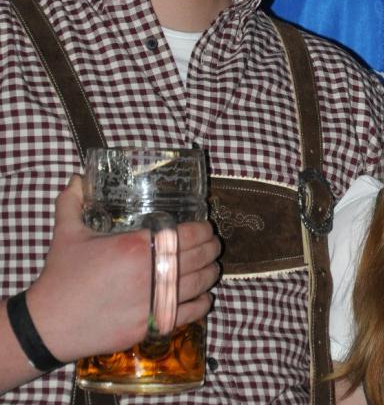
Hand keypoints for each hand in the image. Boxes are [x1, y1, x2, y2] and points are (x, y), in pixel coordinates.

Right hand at [26, 175, 219, 362]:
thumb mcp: (67, 232)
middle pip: (199, 257)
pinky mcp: (152, 326)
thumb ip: (73, 201)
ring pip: (200, 284)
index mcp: (137, 245)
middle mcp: (151, 272)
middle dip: (211, 248)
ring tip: (211, 266)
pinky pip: (191, 314)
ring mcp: (154, 301)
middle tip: (213, 244)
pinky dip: (203, 303)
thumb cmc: (61, 276)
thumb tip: (77, 177)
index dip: (204, 230)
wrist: (49, 325)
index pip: (188, 234)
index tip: (206, 227)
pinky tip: (204, 296)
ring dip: (211, 273)